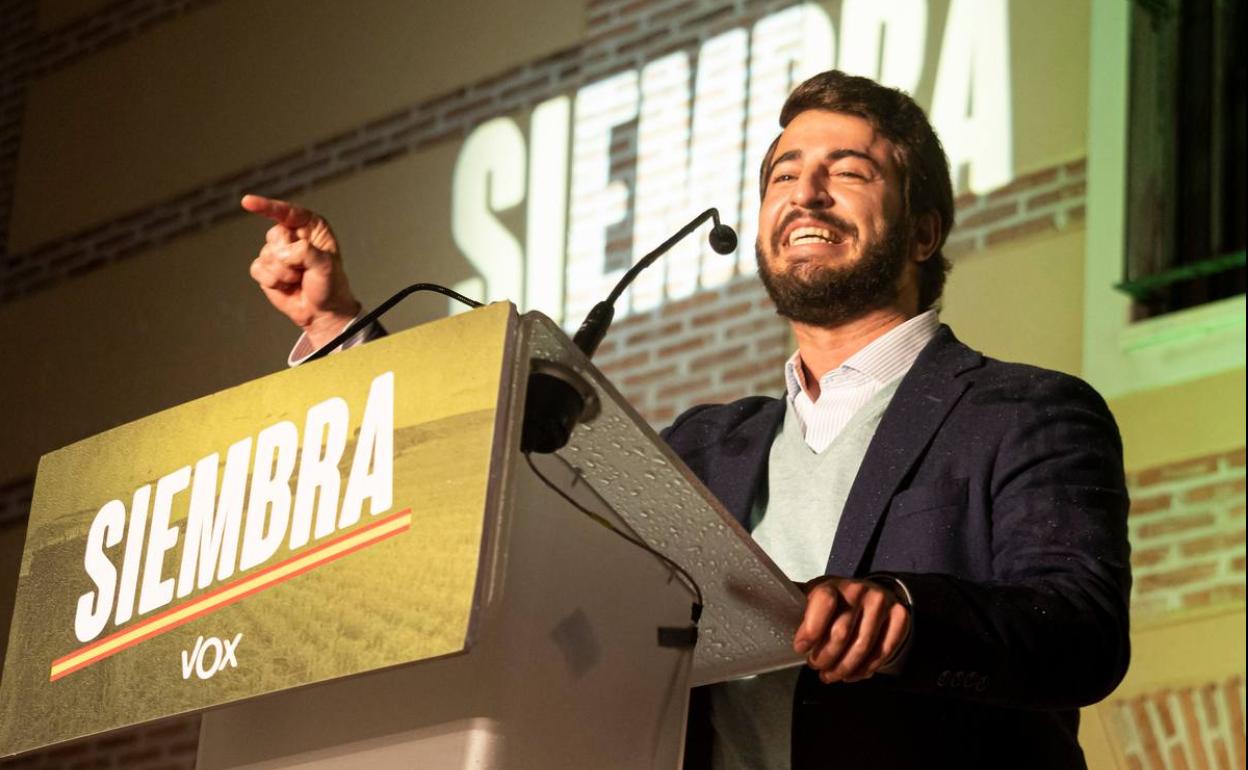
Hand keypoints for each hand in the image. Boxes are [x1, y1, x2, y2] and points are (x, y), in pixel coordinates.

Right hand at [242, 194, 361, 347]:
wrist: (323, 312)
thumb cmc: (331, 285)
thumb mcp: (325, 265)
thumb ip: (305, 252)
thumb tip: (282, 253)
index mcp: (311, 227)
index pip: (288, 212)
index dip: (267, 206)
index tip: (247, 202)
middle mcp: (293, 235)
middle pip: (275, 236)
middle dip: (288, 257)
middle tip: (304, 270)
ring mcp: (277, 251)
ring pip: (265, 254)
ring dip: (283, 273)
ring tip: (299, 279)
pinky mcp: (265, 268)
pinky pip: (257, 269)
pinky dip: (272, 281)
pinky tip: (287, 286)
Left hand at [793, 576, 909, 683]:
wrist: (875, 594)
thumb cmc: (835, 600)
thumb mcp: (813, 595)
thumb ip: (791, 600)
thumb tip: (746, 594)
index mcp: (832, 584)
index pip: (822, 603)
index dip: (810, 630)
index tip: (800, 649)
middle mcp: (858, 590)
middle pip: (841, 633)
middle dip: (825, 657)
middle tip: (816, 667)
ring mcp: (882, 602)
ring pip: (862, 646)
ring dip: (844, 668)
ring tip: (831, 676)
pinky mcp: (900, 616)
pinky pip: (883, 650)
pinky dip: (866, 668)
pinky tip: (854, 674)